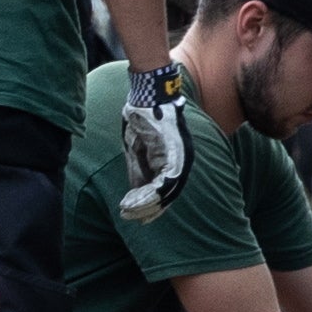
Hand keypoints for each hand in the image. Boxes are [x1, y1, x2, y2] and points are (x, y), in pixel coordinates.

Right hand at [112, 62, 194, 224]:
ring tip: (129, 211)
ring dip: (146, 205)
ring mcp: (181, 158)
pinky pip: (163, 182)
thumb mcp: (138, 147)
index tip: (135, 212)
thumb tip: (136, 190)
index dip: (151, 203)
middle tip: (132, 218)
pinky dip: (147, 194)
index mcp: (175, 158)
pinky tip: (132, 200)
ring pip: (167, 192)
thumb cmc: (144, 116)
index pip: (166, 187)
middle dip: (149, 209)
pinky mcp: (175, 155)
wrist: (149, 94)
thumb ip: (139, 168)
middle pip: (169, 194)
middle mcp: (182, 161)